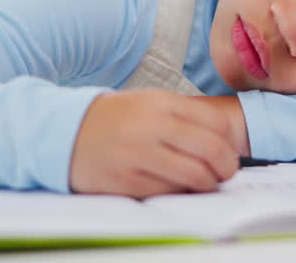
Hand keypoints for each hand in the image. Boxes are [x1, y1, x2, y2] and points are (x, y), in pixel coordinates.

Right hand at [69, 89, 239, 197]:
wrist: (66, 131)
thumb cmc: (116, 119)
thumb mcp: (150, 102)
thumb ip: (185, 116)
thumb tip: (225, 139)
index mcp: (162, 103)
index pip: (216, 124)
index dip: (229, 143)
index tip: (229, 152)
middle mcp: (152, 126)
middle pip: (212, 150)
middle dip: (227, 167)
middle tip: (225, 173)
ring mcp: (138, 154)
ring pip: (195, 175)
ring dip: (208, 183)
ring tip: (205, 182)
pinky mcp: (127, 180)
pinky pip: (169, 192)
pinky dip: (179, 192)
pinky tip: (175, 186)